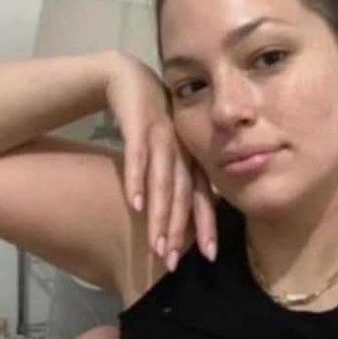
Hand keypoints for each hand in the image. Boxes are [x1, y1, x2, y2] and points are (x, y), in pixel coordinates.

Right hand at [106, 52, 217, 268]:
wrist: (128, 78)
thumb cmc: (152, 123)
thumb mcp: (169, 152)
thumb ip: (177, 182)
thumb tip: (183, 222)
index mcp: (193, 157)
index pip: (203, 197)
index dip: (206, 226)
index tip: (209, 256)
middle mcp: (183, 148)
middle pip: (184, 195)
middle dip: (180, 230)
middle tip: (174, 260)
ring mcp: (163, 135)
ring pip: (164, 181)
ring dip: (161, 214)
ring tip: (156, 244)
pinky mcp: (139, 124)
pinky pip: (139, 156)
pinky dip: (137, 180)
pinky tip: (136, 205)